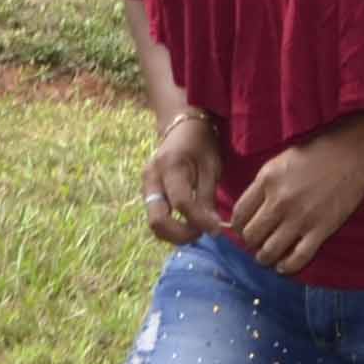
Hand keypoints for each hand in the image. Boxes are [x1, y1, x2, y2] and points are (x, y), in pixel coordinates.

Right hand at [140, 112, 224, 246]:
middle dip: (180, 235)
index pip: (181, 203)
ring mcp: (145, 186)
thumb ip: (208, 198)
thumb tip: (213, 229)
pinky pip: (156, 216)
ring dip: (175, 234)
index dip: (199, 222)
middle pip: (157, 220)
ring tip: (197, 229)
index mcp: (171, 166)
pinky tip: (188, 224)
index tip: (217, 230)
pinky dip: (171, 227)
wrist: (181, 128)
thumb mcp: (211, 166)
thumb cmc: (201, 144)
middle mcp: (151, 178)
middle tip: (202, 234)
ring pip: (154, 223)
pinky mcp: (147, 193)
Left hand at [223, 126, 363, 276]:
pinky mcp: (320, 230)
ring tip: (267, 257)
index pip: (239, 214)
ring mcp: (300, 218)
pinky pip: (298, 258)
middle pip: (251, 235)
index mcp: (266, 180)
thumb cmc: (317, 153)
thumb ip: (263, 184)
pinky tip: (284, 266)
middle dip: (250, 242)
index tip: (243, 229)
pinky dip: (287, 267)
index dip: (237, 226)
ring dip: (265, 257)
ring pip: (269, 251)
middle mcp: (279, 202)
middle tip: (256, 242)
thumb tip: (249, 208)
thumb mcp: (280, 161)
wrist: (353, 156)